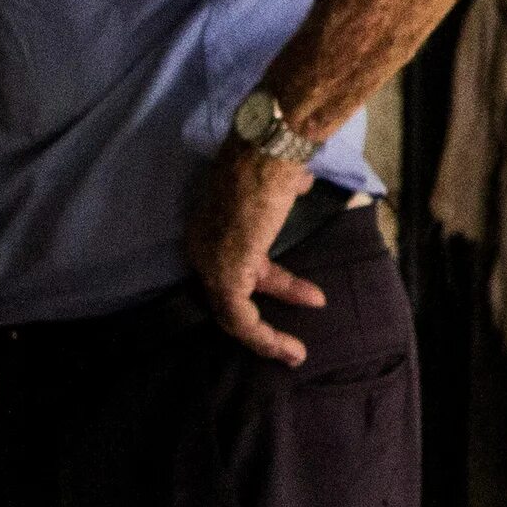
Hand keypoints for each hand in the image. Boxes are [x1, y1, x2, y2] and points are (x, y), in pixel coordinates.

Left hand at [187, 144, 328, 366]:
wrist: (268, 151)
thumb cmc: (276, 160)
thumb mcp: (280, 181)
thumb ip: (284, 190)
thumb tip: (298, 182)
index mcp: (211, 224)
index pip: (238, 265)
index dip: (273, 284)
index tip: (305, 294)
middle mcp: (201, 246)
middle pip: (231, 294)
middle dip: (262, 321)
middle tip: (290, 342)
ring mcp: (209, 260)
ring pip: (231, 314)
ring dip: (265, 340)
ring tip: (295, 355)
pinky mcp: (224, 274)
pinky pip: (239, 319)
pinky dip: (263, 339)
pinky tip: (289, 349)